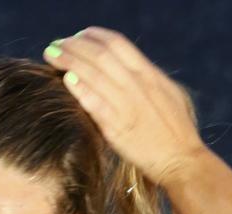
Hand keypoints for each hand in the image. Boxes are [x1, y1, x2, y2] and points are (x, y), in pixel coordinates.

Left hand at [43, 27, 207, 185]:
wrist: (181, 160)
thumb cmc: (175, 129)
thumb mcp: (166, 93)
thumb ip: (145, 77)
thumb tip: (124, 65)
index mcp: (149, 74)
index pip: (116, 43)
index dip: (92, 36)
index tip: (76, 36)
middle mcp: (138, 85)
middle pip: (99, 54)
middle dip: (73, 45)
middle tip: (55, 45)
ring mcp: (127, 106)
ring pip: (94, 74)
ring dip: (68, 61)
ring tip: (51, 56)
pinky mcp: (118, 128)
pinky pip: (96, 104)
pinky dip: (80, 89)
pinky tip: (66, 80)